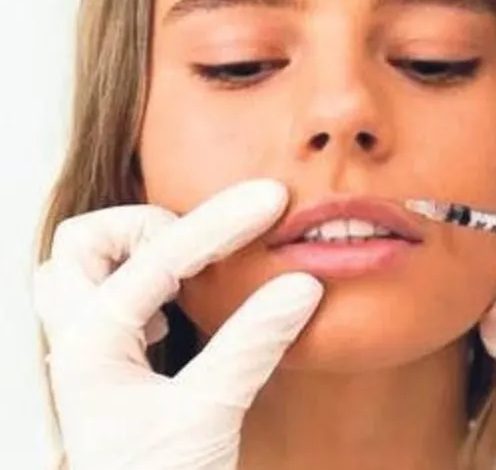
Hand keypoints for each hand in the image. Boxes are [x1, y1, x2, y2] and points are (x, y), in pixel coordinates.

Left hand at [33, 179, 323, 469]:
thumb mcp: (210, 413)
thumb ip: (253, 343)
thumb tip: (300, 284)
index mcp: (92, 345)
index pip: (159, 257)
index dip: (220, 222)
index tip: (270, 201)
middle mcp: (77, 343)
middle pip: (85, 243)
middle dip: (148, 228)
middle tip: (208, 242)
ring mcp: (87, 356)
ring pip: (84, 269)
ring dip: (136, 254)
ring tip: (192, 269)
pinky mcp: (109, 370)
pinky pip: (107, 299)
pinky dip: (144, 284)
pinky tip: (182, 308)